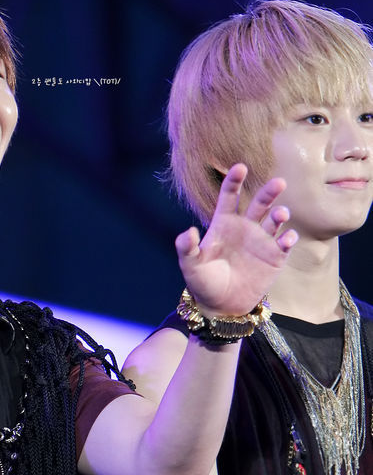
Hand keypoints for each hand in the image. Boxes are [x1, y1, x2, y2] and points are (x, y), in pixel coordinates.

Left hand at [176, 165, 297, 315]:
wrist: (220, 307)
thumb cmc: (203, 282)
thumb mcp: (190, 266)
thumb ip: (187, 248)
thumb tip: (188, 232)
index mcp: (224, 223)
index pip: (230, 196)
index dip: (234, 181)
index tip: (239, 167)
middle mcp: (246, 227)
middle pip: (260, 202)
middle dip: (269, 191)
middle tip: (279, 183)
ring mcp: (262, 240)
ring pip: (275, 220)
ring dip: (280, 214)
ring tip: (280, 214)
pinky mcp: (275, 256)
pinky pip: (285, 243)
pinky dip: (288, 238)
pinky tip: (287, 238)